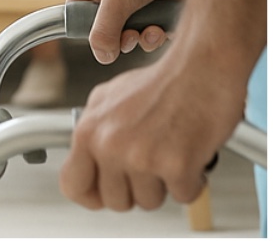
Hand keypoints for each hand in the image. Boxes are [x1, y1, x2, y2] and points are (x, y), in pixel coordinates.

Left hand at [60, 45, 245, 211]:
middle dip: (135, 188)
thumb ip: (95, 132)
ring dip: (163, 184)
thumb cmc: (161, 83)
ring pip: (149, 203)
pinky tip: (189, 153)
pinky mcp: (176, 167)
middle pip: (115, 201)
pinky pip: (184, 197)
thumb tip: (87, 161)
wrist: (200, 69)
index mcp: (89, 130)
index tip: (103, 193)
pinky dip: (191, 181)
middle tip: (148, 162)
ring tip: (168, 149)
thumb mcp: (109, 100)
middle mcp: (110, 145)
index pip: (72, 185)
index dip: (90, 196)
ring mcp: (142, 158)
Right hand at [66, 0, 200, 62]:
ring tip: (155, 30)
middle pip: (110, 36)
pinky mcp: (154, 6)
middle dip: (125, 40)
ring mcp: (131, 3)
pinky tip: (165, 26)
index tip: (111, 42)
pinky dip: (161, 32)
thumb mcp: (115, 0)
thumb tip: (103, 57)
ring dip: (147, 39)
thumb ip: (104, 31)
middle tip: (134, 35)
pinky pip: (154, 30)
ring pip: (135, 36)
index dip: (95, 38)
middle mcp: (106, 0)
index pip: (78, 26)